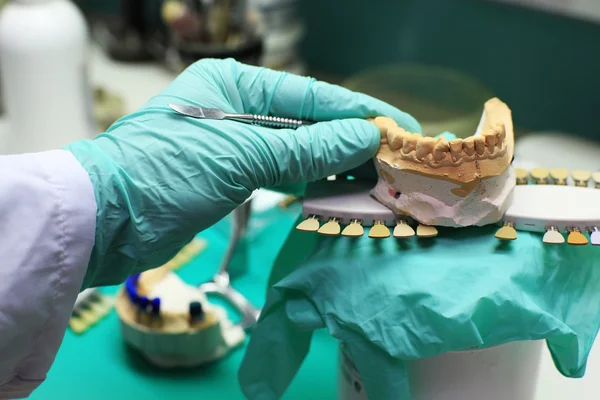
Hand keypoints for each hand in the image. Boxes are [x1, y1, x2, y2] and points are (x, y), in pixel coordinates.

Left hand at [65, 59, 419, 286]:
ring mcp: (238, 143)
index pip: (315, 97)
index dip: (362, 113)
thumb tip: (367, 138)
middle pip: (312, 123)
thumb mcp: (241, 154)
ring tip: (382, 179)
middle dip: (355, 141)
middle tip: (401, 159)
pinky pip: (284, 175)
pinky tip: (343, 191)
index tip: (404, 127)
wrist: (105, 221)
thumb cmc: (165, 173)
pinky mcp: (234, 177)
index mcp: (239, 85)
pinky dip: (312, 184)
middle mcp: (241, 108)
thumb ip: (306, 148)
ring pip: (301, 152)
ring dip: (338, 166)